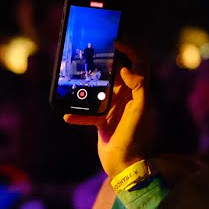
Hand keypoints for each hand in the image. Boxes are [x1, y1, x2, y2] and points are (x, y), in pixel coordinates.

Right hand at [63, 50, 150, 181]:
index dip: (130, 49)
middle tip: (90, 55)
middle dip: (104, 64)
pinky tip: (68, 116)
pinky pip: (89, 114)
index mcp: (140, 93)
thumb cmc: (135, 138)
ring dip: (87, 88)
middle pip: (116, 74)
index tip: (115, 41)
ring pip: (100, 91)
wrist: (125, 166)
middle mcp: (128, 99)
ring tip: (75, 82)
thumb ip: (138, 87)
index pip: (139, 64)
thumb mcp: (140, 111)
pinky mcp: (104, 122)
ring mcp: (115, 110)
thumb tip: (126, 69)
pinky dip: (79, 115)